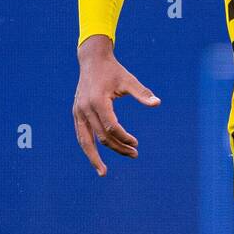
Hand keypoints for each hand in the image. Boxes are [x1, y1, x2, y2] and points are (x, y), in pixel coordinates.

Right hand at [72, 35, 160, 175]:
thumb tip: (157, 103)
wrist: (92, 60)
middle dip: (118, 148)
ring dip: (94, 158)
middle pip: (101, 137)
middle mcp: (85, 109)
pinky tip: (96, 159)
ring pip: (85, 141)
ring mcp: (78, 112)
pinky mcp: (76, 113)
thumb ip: (142, 93)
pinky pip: (81, 135)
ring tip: (103, 173)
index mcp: (98, 101)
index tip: (135, 143)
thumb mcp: (129, 80)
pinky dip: (88, 148)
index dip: (124, 138)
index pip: (112, 127)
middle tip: (134, 154)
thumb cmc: (113, 70)